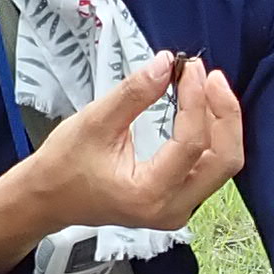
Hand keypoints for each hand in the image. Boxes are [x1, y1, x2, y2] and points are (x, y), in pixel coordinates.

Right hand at [0, 55, 242, 273]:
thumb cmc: (64, 165)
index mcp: (149, 194)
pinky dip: (212, 134)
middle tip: (209, 76)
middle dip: (224, 114)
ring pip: (223, 164)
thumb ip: (133, 93)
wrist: (48, 199)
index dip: (196, 100)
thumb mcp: (94, 122)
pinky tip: (201, 107)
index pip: (191, 144)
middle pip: (225, 160)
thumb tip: (164, 63)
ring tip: (204, 85)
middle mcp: (172, 209)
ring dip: (221, 122)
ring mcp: (179, 209)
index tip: (189, 68)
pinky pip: (210, 167)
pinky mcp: (179, 201)